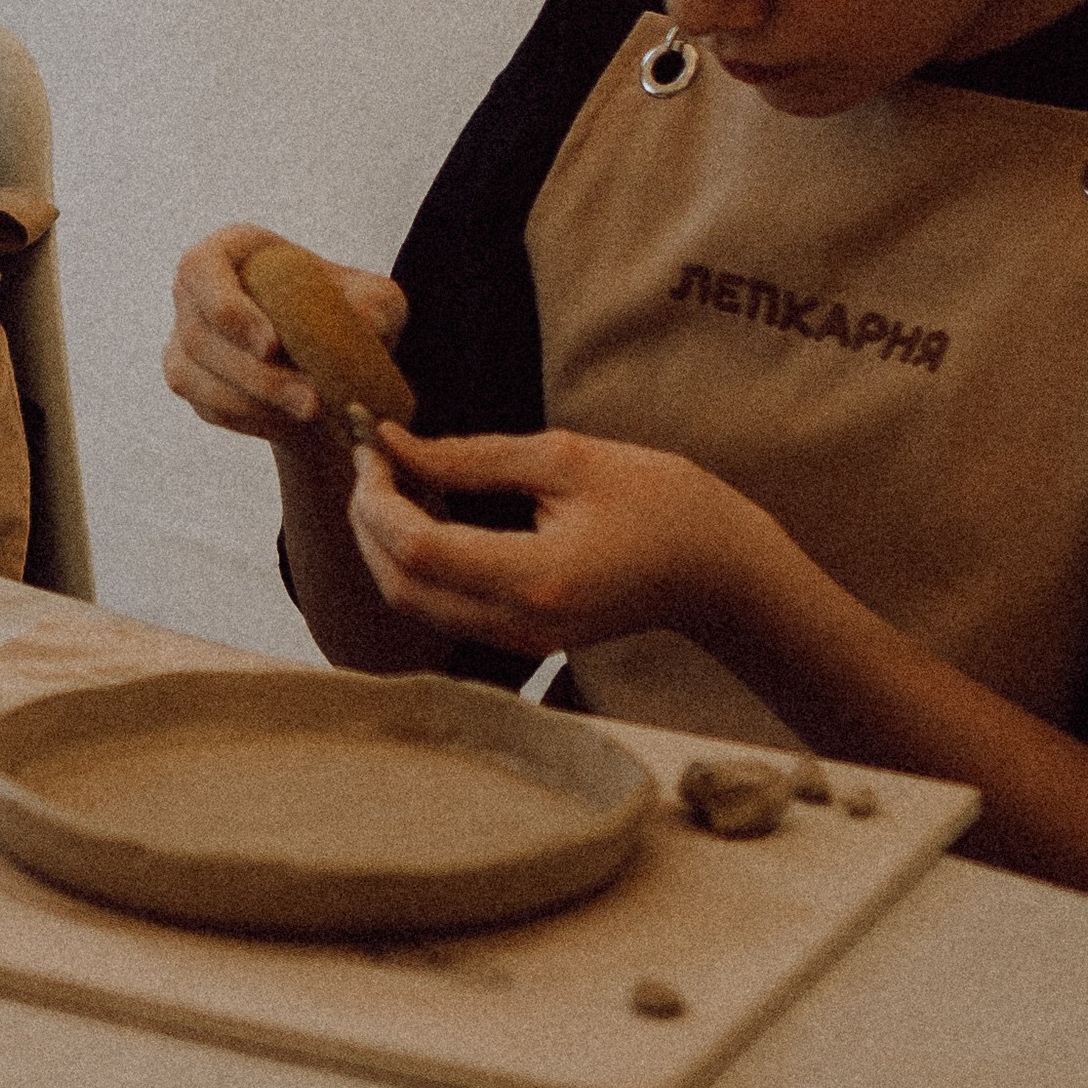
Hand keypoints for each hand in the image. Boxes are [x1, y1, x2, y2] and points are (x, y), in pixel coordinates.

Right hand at [163, 224, 406, 443]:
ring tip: (311, 412)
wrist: (333, 366)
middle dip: (256, 374)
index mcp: (230, 251)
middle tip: (311, 400)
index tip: (272, 345)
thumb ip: (375, 304)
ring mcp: (184, 336)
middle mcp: (195, 290)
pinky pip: (208, 405)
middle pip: (200, 333)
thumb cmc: (348, 315)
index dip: (226, 306)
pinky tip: (289, 422)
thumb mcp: (378, 302)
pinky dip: (248, 418)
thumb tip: (361, 319)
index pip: (202, 268)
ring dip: (255, 401)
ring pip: (196, 375)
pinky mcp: (189, 379)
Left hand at [347, 422, 774, 656]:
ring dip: (386, 543)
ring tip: (390, 479)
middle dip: (368, 522)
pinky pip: (444, 608)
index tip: (371, 445)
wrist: (719, 570)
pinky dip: (417, 562)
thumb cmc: (658, 500)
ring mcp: (522, 642)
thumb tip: (396, 445)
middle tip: (371, 459)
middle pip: (402, 587)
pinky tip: (424, 512)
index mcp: (536, 578)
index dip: (378, 497)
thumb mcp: (565, 458)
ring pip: (415, 604)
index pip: (420, 550)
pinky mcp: (524, 640)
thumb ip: (472, 456)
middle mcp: (521, 624)